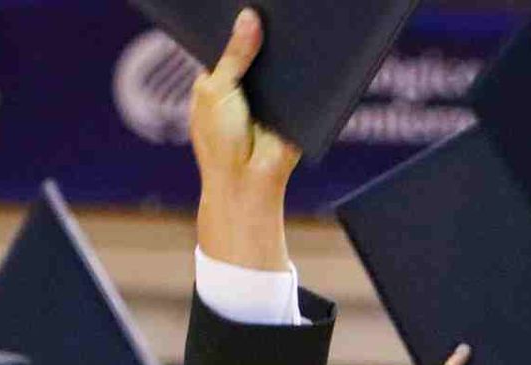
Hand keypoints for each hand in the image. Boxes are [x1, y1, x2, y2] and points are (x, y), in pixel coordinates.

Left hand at [191, 9, 300, 270]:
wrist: (249, 181)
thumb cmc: (220, 141)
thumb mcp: (217, 89)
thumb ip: (234, 54)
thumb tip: (249, 17)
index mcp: (219, 79)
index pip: (230, 43)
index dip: (239, 25)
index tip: (251, 4)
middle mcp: (246, 86)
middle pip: (260, 50)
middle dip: (267, 34)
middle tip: (277, 9)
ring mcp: (273, 98)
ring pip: (285, 66)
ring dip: (291, 52)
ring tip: (298, 21)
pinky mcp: (298, 109)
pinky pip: (306, 84)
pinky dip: (309, 73)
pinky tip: (313, 49)